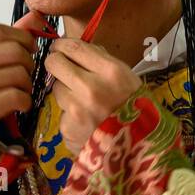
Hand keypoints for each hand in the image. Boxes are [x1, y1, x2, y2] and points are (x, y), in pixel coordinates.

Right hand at [0, 14, 41, 160]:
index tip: (30, 49)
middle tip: (26, 75)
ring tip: (21, 91)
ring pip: (16, 74)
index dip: (21, 38)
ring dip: (27, 84)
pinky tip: (20, 105)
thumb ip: (4, 39)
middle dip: (27, 62)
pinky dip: (25, 101)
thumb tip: (36, 16)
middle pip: (11, 51)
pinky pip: (15, 97)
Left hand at [45, 38, 142, 155]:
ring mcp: (76, 109)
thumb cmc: (136, 110)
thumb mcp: (128, 79)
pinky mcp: (67, 128)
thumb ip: (103, 62)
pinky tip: (84, 122)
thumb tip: (78, 49)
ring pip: (56, 89)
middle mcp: (90, 88)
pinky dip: (70, 116)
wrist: (139, 150)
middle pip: (55, 63)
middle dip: (56, 63)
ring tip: (83, 103)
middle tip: (61, 68)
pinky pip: (62, 113)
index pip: (74, 47)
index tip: (59, 47)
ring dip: (65, 92)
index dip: (62, 44)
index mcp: (110, 72)